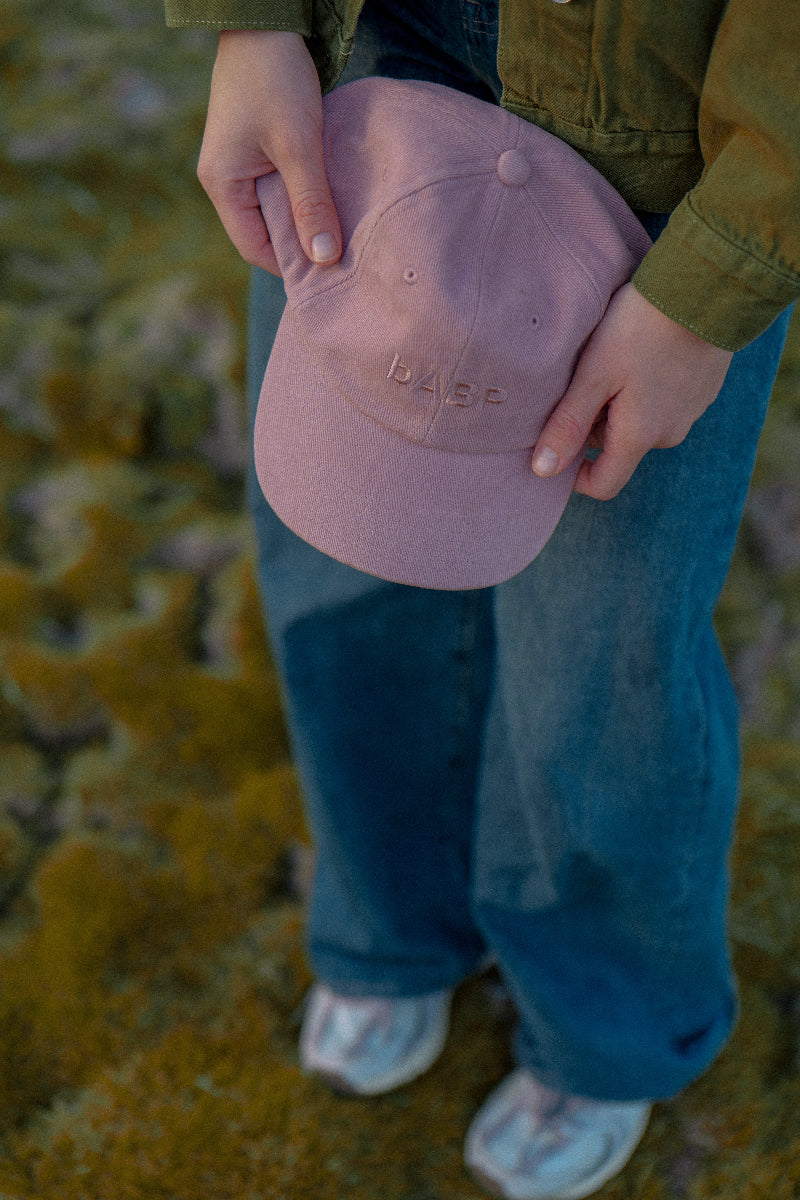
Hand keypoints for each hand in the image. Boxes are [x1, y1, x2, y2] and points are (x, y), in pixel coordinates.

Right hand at [197, 29, 341, 275]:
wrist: (266, 22)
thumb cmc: (276, 79)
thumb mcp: (298, 146)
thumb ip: (311, 203)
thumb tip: (323, 258)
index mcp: (222, 185)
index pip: (255, 248)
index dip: (291, 265)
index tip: (329, 273)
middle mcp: (224, 181)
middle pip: (264, 233)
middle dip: (300, 243)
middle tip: (341, 255)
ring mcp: (239, 166)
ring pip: (275, 211)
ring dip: (305, 218)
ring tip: (339, 228)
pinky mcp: (256, 151)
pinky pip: (280, 188)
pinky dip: (304, 196)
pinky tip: (330, 198)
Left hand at [531, 284, 733, 499]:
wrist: (707, 286)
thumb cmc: (641, 327)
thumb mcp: (594, 373)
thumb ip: (568, 424)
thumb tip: (543, 471)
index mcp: (640, 437)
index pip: (602, 485)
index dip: (574, 474)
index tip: (559, 439)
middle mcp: (669, 435)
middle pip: (617, 448)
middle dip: (595, 423)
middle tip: (587, 377)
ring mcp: (690, 414)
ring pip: (639, 425)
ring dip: (620, 404)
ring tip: (616, 360)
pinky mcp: (702, 392)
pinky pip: (662, 404)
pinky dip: (645, 389)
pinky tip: (643, 353)